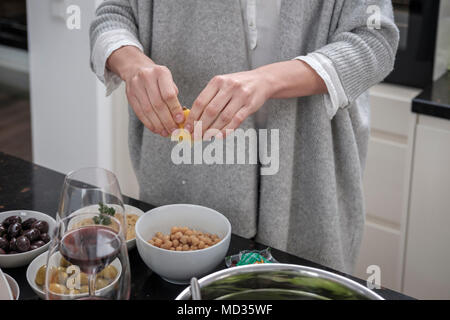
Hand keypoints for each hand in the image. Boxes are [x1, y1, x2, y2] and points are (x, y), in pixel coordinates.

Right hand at [107, 46, 184, 136]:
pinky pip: (140, 113)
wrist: (136, 68)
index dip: (175, 109)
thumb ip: (174, 97)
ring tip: (166, 132)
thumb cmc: (156, 77)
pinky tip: (156, 129)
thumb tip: (180, 118)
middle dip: (167, 121)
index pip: (168, 95)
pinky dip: (149, 123)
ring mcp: (136, 86)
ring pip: (148, 110)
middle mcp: (147, 77)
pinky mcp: (130, 95)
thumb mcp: (168, 80)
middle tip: (174, 130)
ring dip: (158, 125)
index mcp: (160, 72)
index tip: (180, 120)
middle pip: (158, 104)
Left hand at [185, 60, 326, 138]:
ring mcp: (240, 96)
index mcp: (217, 81)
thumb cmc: (238, 84)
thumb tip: (194, 118)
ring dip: (212, 130)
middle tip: (194, 136)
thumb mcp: (222, 84)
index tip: (187, 128)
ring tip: (205, 138)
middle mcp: (228, 87)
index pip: (200, 101)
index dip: (192, 117)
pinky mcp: (250, 105)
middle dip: (200, 126)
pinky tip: (220, 136)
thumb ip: (209, 97)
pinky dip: (227, 130)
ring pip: (223, 117)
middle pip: (210, 110)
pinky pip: (236, 120)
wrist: (262, 80)